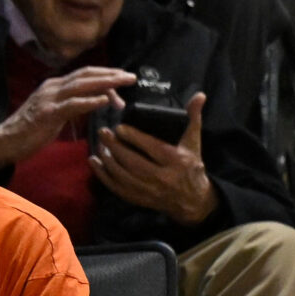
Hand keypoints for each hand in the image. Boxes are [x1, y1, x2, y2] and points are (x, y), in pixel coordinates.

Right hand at [0, 65, 136, 173]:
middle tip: (131, 77)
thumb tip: (97, 101)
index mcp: (54, 86)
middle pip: (86, 75)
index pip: (84, 75)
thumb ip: (74, 105)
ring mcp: (48, 99)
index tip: (124, 80)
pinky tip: (105, 101)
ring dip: (106, 83)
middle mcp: (52, 87)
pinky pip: (72, 104)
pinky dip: (90, 101)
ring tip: (124, 82)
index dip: (105, 75)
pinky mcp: (47, 114)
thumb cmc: (30, 130)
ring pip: (81, 85)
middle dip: (111, 74)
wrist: (4, 142)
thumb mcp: (56, 113)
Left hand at [92, 93, 218, 225]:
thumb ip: (192, 118)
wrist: (193, 200)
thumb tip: (199, 95)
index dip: (134, 138)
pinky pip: (117, 188)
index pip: (153, 148)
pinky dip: (103, 176)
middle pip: (134, 162)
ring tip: (100, 145)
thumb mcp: (193, 142)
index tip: (119, 127)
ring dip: (108, 160)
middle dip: (115, 147)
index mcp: (177, 161)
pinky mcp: (139, 199)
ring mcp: (149, 190)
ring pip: (123, 175)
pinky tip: (95, 162)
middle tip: (103, 132)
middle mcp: (163, 177)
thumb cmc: (191, 166)